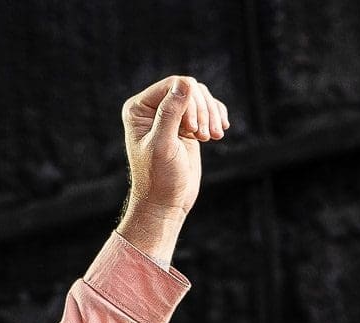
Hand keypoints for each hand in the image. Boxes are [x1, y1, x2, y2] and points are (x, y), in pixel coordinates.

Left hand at [117, 76, 228, 258]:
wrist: (165, 204)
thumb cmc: (159, 179)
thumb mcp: (164, 145)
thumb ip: (171, 112)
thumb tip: (186, 82)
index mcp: (138, 109)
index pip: (172, 85)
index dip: (189, 102)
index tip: (194, 130)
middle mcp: (152, 108)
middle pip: (189, 89)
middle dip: (202, 111)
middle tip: (205, 137)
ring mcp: (171, 116)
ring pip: (200, 98)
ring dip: (211, 115)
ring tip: (214, 137)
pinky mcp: (186, 126)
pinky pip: (207, 109)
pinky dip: (216, 117)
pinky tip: (220, 133)